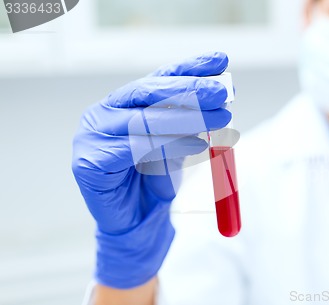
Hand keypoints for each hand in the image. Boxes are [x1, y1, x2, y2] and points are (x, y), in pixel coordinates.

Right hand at [72, 52, 230, 288]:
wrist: (137, 221)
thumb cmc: (157, 178)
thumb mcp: (180, 143)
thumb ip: (192, 121)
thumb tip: (221, 97)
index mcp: (124, 103)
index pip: (159, 78)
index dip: (190, 68)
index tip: (220, 60)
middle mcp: (104, 112)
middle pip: (149, 93)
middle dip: (190, 90)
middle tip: (221, 91)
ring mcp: (92, 135)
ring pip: (144, 120)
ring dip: (187, 118)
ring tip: (220, 118)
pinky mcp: (89, 162)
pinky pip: (135, 149)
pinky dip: (170, 146)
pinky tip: (197, 146)